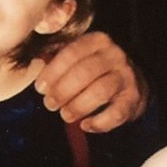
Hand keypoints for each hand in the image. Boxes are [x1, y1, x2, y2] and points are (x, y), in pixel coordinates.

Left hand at [33, 32, 148, 132]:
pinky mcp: (134, 98)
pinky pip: (116, 113)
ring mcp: (126, 76)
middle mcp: (114, 55)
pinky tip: (86, 125)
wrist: (133, 81)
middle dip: (63, 91)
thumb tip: (33, 64)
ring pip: (100, 91)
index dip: (53, 72)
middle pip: (85, 72)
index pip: (72, 52)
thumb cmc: (95, 70)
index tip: (41, 88)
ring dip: (78, 106)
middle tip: (50, 104)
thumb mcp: (79, 56)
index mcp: (97, 41)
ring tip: (65, 115)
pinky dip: (99, 122)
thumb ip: (58, 58)